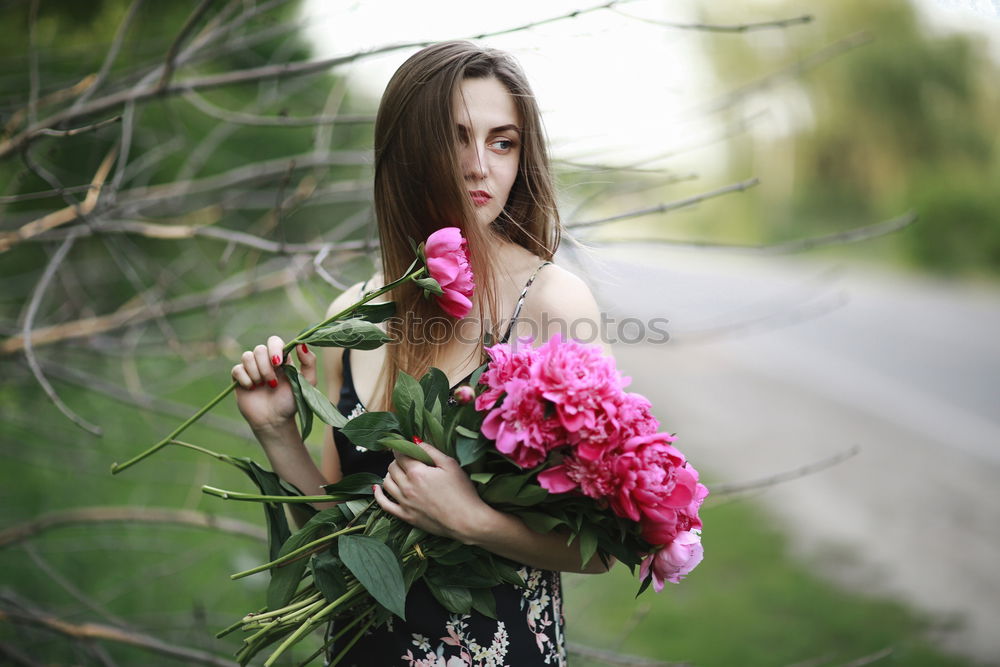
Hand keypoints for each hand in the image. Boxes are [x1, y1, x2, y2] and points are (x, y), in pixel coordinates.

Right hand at [231, 335, 316, 431]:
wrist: (275, 421)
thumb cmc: (291, 402)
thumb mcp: (307, 383)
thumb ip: (309, 363)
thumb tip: (301, 343)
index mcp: (281, 359)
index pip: (274, 341)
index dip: (274, 348)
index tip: (278, 363)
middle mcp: (265, 362)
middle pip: (260, 349)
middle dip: (265, 366)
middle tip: (273, 382)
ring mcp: (252, 369)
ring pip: (247, 356)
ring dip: (256, 372)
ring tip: (263, 386)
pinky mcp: (240, 378)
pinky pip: (237, 369)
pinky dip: (245, 378)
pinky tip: (252, 388)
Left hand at [374, 441, 491, 542]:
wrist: (466, 521)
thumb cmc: (462, 492)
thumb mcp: (450, 465)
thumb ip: (431, 451)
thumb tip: (415, 441)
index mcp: (417, 472)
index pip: (401, 454)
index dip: (400, 447)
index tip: (402, 444)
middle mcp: (407, 487)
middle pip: (392, 467)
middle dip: (397, 460)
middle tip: (406, 458)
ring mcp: (404, 503)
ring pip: (387, 483)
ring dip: (390, 473)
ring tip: (398, 470)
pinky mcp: (406, 516)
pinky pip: (384, 504)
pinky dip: (378, 495)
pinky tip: (377, 488)